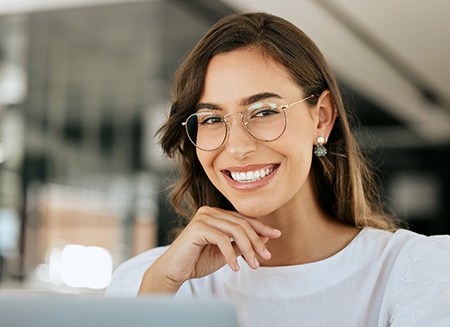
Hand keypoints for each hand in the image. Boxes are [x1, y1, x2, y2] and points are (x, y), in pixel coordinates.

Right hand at [139, 206, 280, 293]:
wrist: (174, 271)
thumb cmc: (198, 261)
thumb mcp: (226, 253)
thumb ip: (242, 244)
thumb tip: (266, 238)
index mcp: (216, 214)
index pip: (243, 218)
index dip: (261, 227)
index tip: (277, 235)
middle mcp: (210, 211)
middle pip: (242, 223)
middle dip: (256, 241)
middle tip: (266, 257)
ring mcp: (203, 217)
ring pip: (235, 230)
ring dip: (248, 249)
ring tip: (254, 265)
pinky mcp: (198, 228)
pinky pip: (223, 239)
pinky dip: (231, 255)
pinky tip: (235, 268)